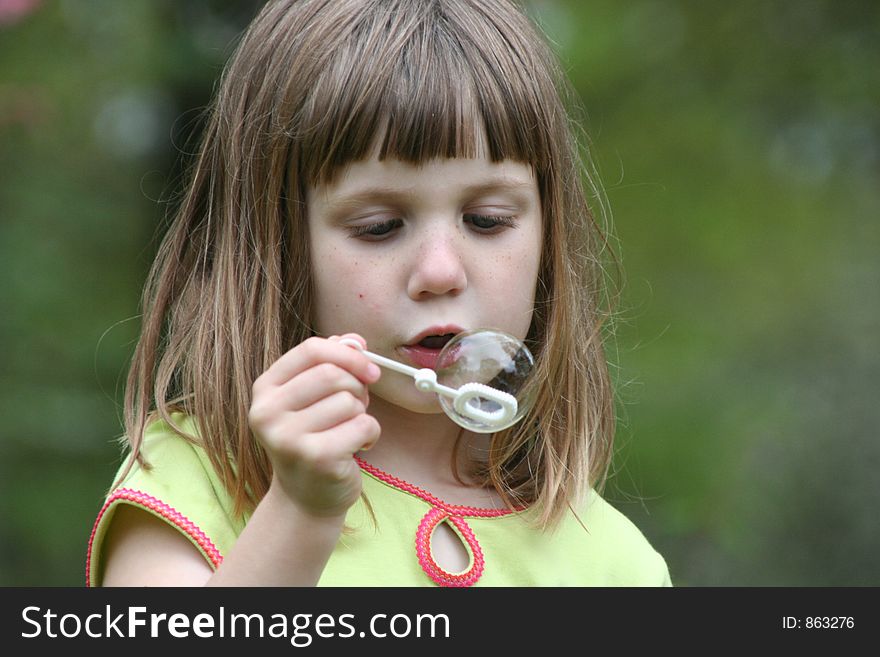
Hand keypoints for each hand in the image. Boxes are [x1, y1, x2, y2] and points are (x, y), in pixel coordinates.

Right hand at [248, 334, 381, 518]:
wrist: (306, 498)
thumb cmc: (315, 438)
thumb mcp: (314, 398)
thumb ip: (332, 363)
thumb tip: (356, 340)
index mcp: (265, 389)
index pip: (311, 350)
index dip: (347, 353)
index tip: (368, 367)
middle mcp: (268, 413)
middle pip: (333, 374)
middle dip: (357, 387)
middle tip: (357, 406)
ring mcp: (288, 437)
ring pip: (350, 401)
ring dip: (362, 413)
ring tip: (349, 430)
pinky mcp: (316, 458)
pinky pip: (364, 425)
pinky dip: (371, 434)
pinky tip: (357, 447)